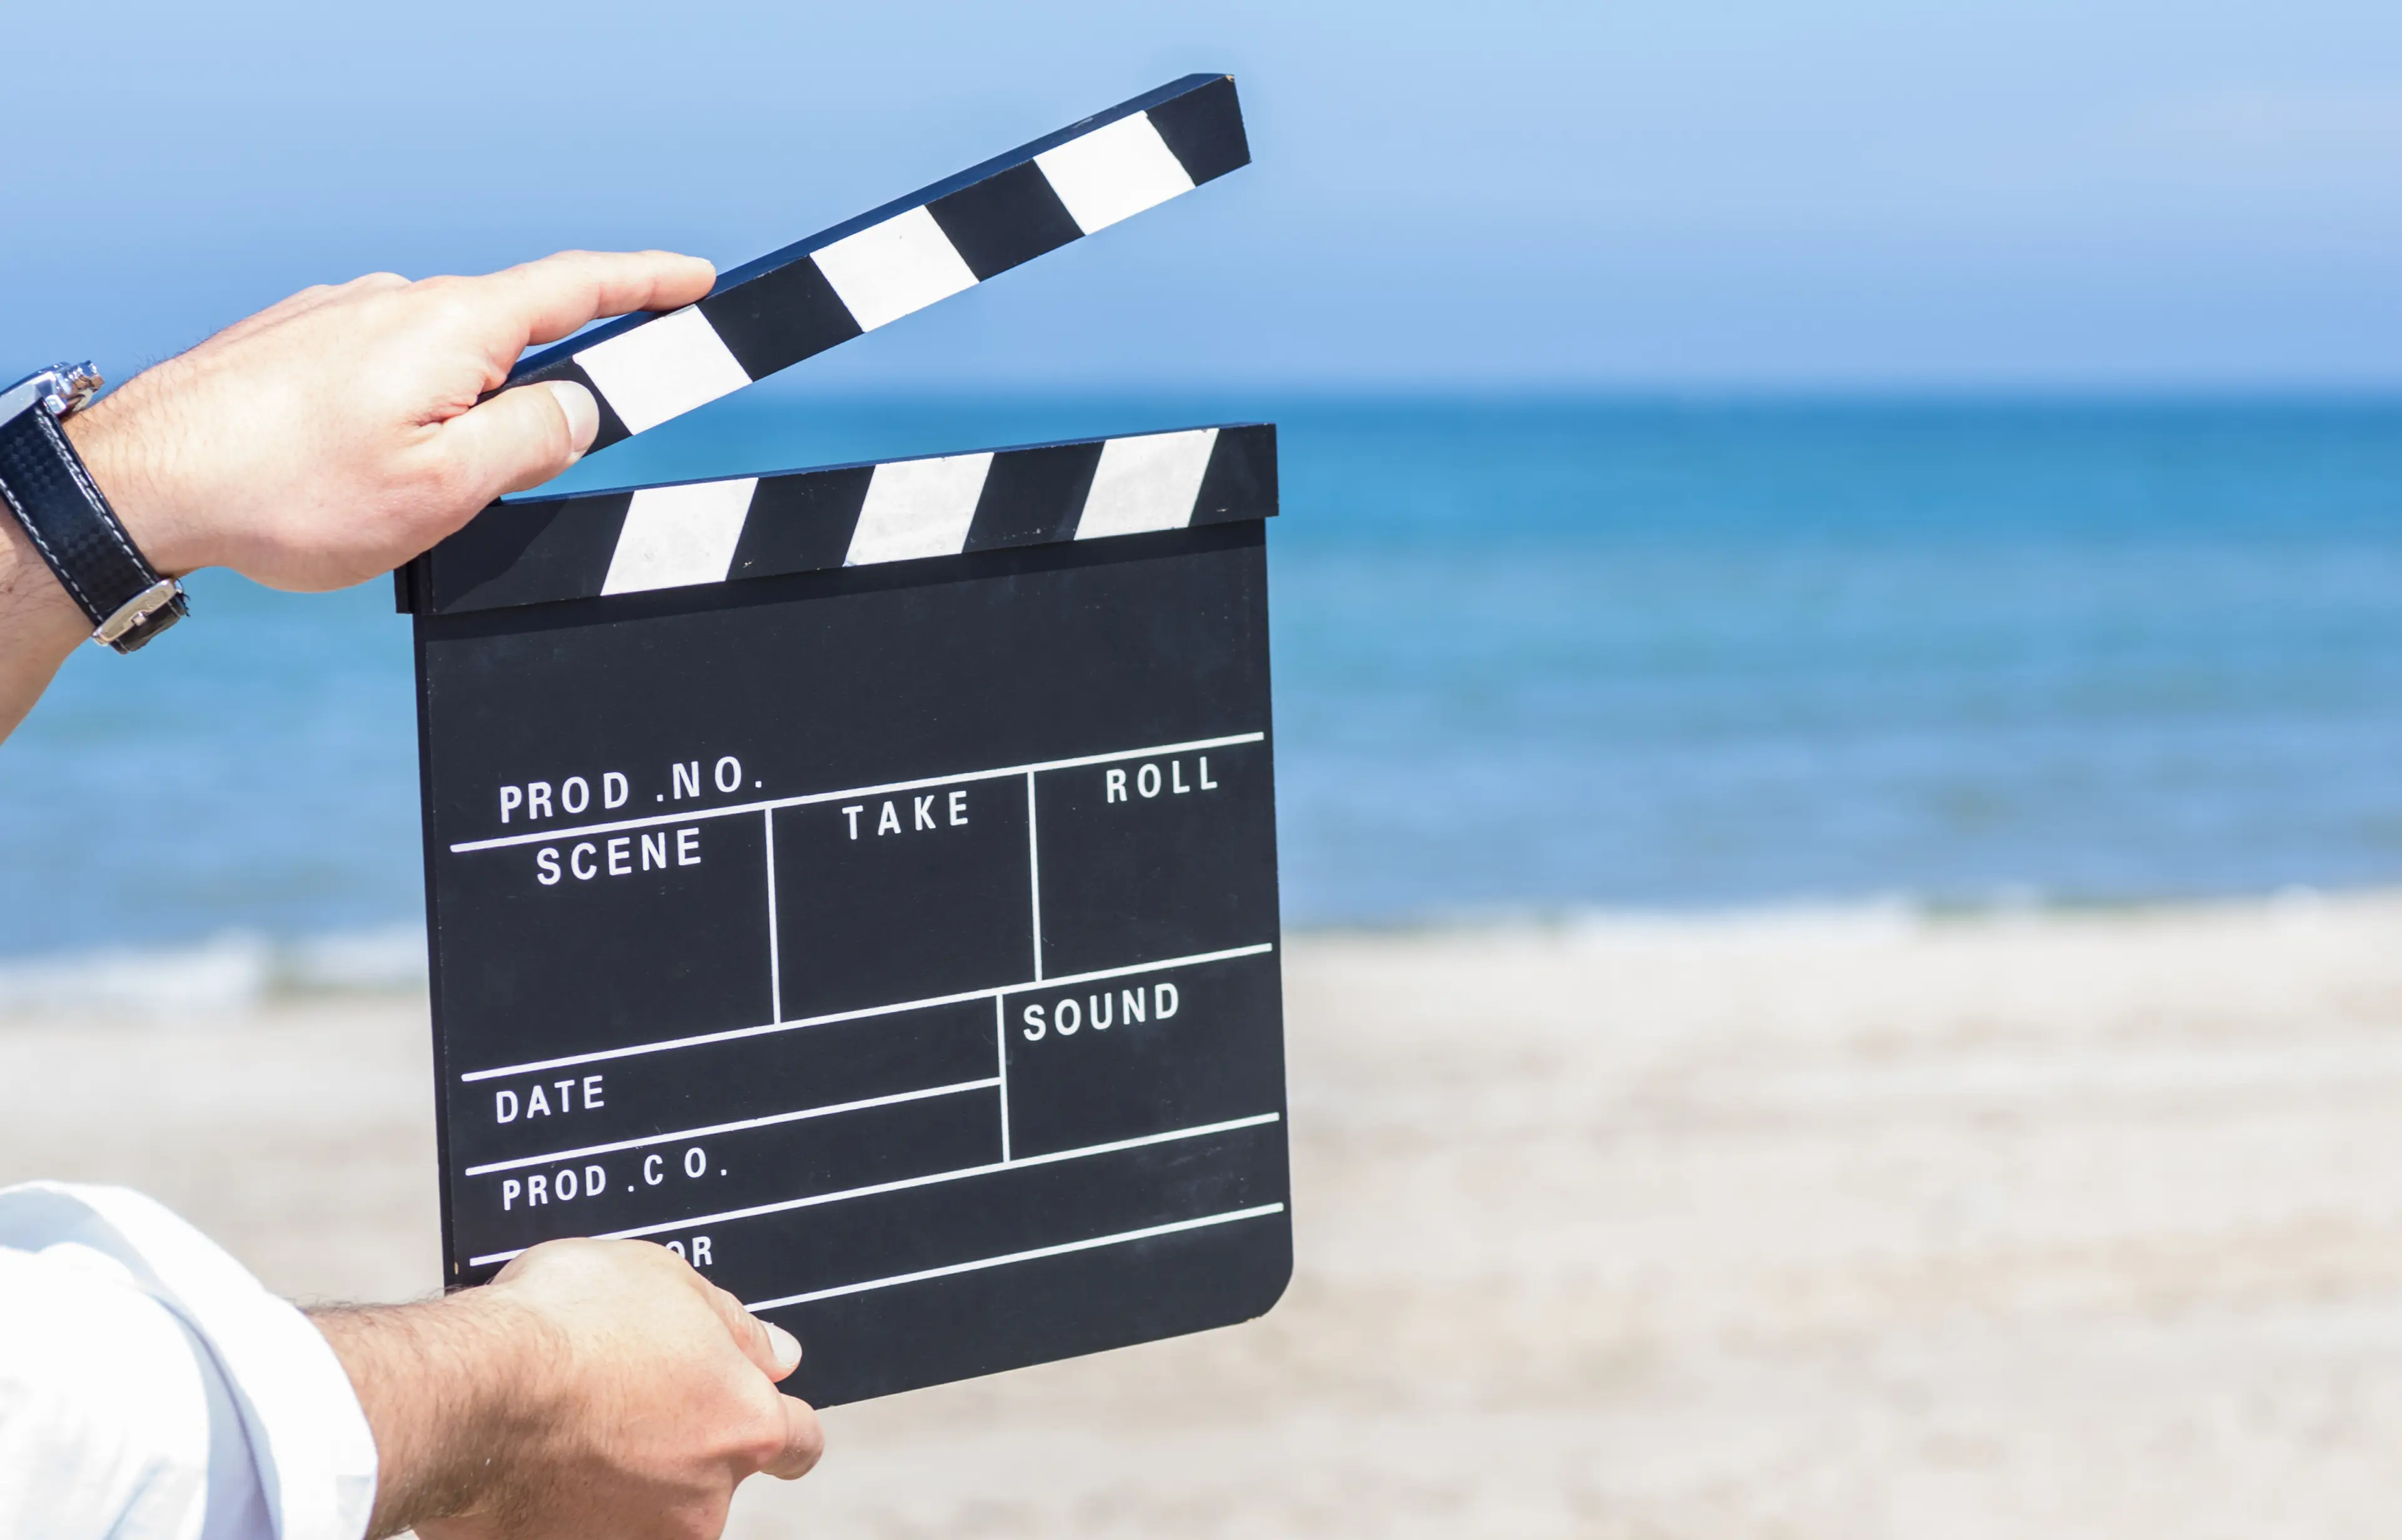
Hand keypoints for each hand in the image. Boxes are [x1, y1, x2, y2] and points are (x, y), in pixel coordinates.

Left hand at [63, 249, 713, 590]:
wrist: (143, 484)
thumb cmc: (286, 495)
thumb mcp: (443, 492)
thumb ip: (531, 442)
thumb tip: (579, 409)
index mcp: (453, 329)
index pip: (579, 287)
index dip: (649, 283)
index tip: (698, 281)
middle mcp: (401, 302)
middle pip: (512, 335)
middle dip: (536, 397)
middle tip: (512, 478)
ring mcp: (343, 316)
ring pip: (443, 362)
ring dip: (454, 421)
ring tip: (401, 499)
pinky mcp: (299, 342)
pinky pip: (385, 370)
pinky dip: (399, 416)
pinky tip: (355, 475)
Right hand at [313, 1239, 822, 1539]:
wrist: (468, 1391)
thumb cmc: (567, 1325)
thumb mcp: (669, 1281)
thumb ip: (735, 1327)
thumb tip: (776, 1354)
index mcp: (746, 1427)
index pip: (799, 1441)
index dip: (776, 1420)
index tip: (751, 1409)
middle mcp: (703, 1501)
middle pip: (712, 1476)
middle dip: (680, 1443)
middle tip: (621, 1399)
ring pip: (645, 1507)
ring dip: (619, 1475)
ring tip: (564, 1423)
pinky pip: (577, 1526)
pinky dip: (562, 1501)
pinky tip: (531, 1459)